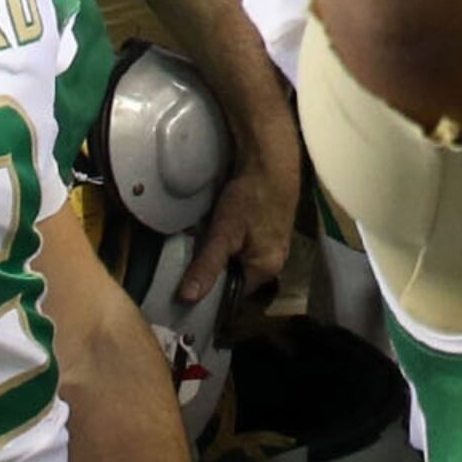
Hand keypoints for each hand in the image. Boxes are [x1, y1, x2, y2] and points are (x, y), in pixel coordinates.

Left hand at [179, 122, 299, 304]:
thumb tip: (186, 299)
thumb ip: (207, 266)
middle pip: (237, 278)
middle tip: (189, 262)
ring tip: (200, 245)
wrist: (271, 162)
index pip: (233, 295)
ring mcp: (275, 246)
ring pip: (241, 261)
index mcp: (266, 270)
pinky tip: (218, 231)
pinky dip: (230, 242)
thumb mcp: (223, 233)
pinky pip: (246, 246)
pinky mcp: (270, 230)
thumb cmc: (250, 197)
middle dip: (216, 271)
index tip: (186, 284)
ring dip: (222, 255)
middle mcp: (275, 263)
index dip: (211, 290)